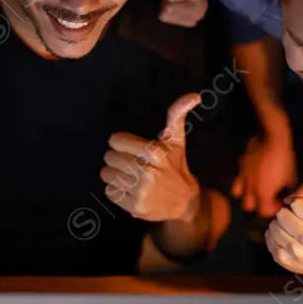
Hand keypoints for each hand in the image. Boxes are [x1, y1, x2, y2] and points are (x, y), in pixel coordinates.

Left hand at [102, 93, 202, 221]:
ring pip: (107, 175)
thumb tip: (195, 95)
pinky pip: (110, 192)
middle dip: (117, 158)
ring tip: (129, 176)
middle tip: (131, 163)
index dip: (120, 143)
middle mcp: (148, 172)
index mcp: (155, 152)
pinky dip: (116, 191)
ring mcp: (141, 192)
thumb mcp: (176, 140)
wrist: (184, 202)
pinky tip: (131, 190)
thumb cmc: (176, 165)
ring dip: (114, 174)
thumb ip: (177, 114)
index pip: (116, 141)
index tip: (130, 147)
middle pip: (110, 158)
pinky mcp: (135, 208)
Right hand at [231, 134, 297, 217]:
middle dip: (258, 205)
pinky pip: (238, 178)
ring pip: (238, 194)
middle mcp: (250, 189)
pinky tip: (252, 176)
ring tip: (255, 190)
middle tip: (268, 198)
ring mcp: (243, 177)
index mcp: (264, 194)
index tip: (280, 203)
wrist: (273, 139)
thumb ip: (289, 190)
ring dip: (247, 195)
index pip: (264, 212)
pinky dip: (243, 180)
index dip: (273, 210)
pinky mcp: (240, 166)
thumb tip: (290, 195)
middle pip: (248, 207)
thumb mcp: (292, 177)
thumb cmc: (285, 160)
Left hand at [266, 183, 302, 282]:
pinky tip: (284, 236)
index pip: (297, 204)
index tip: (300, 207)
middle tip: (294, 218)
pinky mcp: (283, 259)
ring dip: (278, 223)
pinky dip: (273, 234)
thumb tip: (288, 199)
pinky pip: (268, 238)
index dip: (296, 202)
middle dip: (286, 212)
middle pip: (282, 214)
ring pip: (273, 226)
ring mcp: (297, 253)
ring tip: (289, 227)